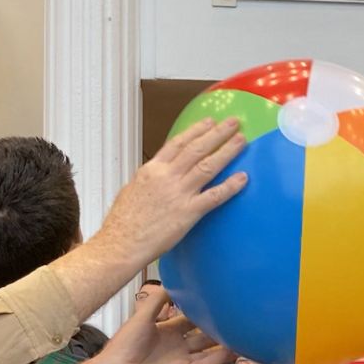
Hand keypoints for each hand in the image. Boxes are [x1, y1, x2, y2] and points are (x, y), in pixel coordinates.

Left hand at [74, 287, 232, 363]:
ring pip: (209, 348)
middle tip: (235, 313)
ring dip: (224, 341)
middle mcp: (177, 343)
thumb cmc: (125, 344)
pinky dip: (221, 358)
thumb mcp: (142, 316)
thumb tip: (175, 283)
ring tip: (243, 330)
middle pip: (202, 332)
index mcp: (165, 328)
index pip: (189, 317)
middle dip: (217, 324)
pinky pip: (207, 363)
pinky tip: (236, 349)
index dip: (202, 309)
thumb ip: (158, 299)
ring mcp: (182, 358)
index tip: (217, 298)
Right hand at [98, 118, 245, 263]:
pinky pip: (214, 196)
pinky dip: (230, 186)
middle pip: (197, 148)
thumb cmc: (123, 222)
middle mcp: (167, 176)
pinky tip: (243, 178)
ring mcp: (179, 193)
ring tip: (241, 140)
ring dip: (227, 151)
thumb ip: (150, 179)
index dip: (196, 130)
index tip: (209, 121)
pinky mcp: (188, 213)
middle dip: (217, 133)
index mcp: (152, 169)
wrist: (120, 242)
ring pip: (207, 166)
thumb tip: (159, 174)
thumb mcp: (133, 189)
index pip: (178, 143)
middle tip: (234, 123)